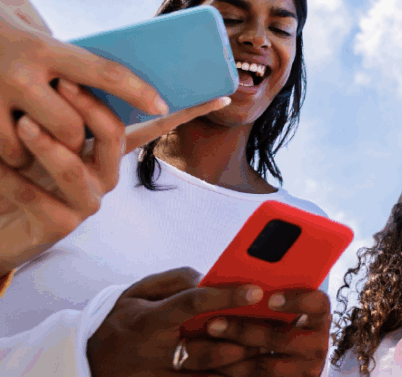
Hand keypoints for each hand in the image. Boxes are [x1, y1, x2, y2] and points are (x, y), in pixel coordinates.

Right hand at [0, 6, 167, 167]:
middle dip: (78, 138)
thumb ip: (71, 62)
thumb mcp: (36, 39)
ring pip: (42, 142)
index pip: (103, 71)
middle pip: (72, 125)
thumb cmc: (6, 39)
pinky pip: (11, 151)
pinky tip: (18, 146)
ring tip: (45, 140)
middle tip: (77, 138)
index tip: (161, 104)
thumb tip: (127, 85)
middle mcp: (21, 71)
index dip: (136, 91)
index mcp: (44, 49)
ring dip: (48, 148)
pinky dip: (18, 154)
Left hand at [0, 79, 229, 273]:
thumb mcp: (46, 135)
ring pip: (76, 170)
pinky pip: (40, 198)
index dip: (186, 113)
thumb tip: (73, 74)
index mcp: (107, 153)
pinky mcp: (60, 226)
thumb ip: (67, 115)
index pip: (153, 128)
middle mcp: (104, 177)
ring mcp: (86, 203)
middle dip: (90, 110)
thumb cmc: (21, 173)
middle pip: (114, 139)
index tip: (217, 96)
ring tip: (23, 124)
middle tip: (62, 85)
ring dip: (49, 146)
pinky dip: (15, 180)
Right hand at [87, 267, 266, 375]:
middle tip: (281, 328)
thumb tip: (211, 277)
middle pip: (209, 347)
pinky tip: (258, 373)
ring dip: (247, 366)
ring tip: (278, 352)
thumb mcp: (139, 292)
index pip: (191, 304)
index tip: (257, 289)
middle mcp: (157, 352)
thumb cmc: (123, 320)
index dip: (226, 296)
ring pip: (212, 375)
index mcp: (150, 320)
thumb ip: (176, 281)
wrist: (89, 362)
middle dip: (246, 339)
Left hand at [202, 289, 331, 376]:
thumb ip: (270, 292)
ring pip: (265, 365)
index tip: (270, 299)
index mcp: (318, 315)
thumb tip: (235, 272)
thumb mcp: (283, 306)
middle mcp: (318, 343)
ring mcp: (306, 368)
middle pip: (282, 338)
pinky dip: (231, 372)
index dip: (296, 301)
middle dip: (244, 331)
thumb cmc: (279, 321)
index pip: (318, 303)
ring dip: (230, 355)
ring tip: (202, 346)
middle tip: (213, 323)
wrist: (292, 359)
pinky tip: (211, 364)